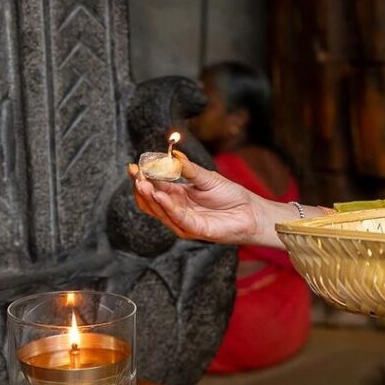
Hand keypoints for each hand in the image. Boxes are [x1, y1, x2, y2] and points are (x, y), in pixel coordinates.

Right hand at [128, 150, 271, 245]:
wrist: (250, 211)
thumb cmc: (230, 195)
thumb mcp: (207, 177)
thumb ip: (189, 169)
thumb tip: (172, 155)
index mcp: (178, 196)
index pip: (154, 187)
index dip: (143, 177)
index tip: (133, 166)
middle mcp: (176, 210)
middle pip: (151, 200)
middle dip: (141, 186)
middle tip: (135, 173)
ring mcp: (183, 221)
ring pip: (159, 210)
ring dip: (149, 196)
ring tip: (142, 182)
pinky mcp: (194, 229)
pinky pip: (177, 217)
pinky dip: (167, 206)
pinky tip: (159, 195)